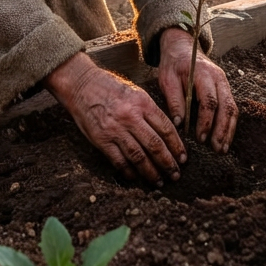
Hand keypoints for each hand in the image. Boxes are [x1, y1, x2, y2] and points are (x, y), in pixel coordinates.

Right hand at [45, 52, 186, 184]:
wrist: (82, 84)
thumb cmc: (110, 87)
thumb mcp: (134, 92)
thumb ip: (149, 111)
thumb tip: (166, 133)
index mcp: (142, 103)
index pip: (166, 129)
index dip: (177, 146)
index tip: (183, 158)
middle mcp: (130, 117)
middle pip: (155, 146)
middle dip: (168, 164)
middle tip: (175, 175)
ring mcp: (115, 129)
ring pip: (139, 157)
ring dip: (151, 172)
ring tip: (159, 181)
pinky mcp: (101, 139)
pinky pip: (119, 161)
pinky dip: (129, 172)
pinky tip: (136, 177)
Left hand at [157, 27, 237, 152]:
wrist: (182, 46)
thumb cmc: (173, 64)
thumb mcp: (167, 79)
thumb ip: (174, 100)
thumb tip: (180, 124)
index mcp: (203, 73)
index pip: (209, 100)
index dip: (206, 121)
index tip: (201, 138)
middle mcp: (218, 78)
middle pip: (226, 106)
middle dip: (222, 130)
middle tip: (216, 149)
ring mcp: (224, 82)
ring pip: (232, 108)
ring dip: (228, 130)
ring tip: (222, 149)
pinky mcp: (225, 88)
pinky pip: (231, 107)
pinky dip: (229, 124)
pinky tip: (224, 138)